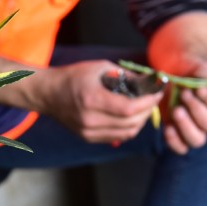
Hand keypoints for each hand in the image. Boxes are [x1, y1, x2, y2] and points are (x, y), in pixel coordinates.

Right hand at [41, 60, 162, 143]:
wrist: (48, 94)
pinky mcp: (87, 137)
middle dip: (148, 111)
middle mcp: (89, 119)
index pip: (128, 108)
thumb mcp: (100, 67)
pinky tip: (130, 117)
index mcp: (91, 99)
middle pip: (131, 123)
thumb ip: (126, 76)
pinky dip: (128, 128)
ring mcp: (87, 131)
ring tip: (144, 108)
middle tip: (153, 99)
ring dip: (140, 121)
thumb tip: (150, 82)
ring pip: (127, 133)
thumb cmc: (73, 77)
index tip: (157, 93)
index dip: (148, 102)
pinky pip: (117, 137)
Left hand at [156, 58, 206, 153]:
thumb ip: (205, 74)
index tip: (199, 89)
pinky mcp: (179, 137)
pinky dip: (174, 141)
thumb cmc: (191, 74)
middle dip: (196, 109)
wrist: (173, 78)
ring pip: (197, 140)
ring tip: (176, 110)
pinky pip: (180, 148)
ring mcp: (197, 132)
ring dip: (186, 125)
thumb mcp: (200, 69)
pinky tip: (168, 127)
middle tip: (184, 94)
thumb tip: (204, 81)